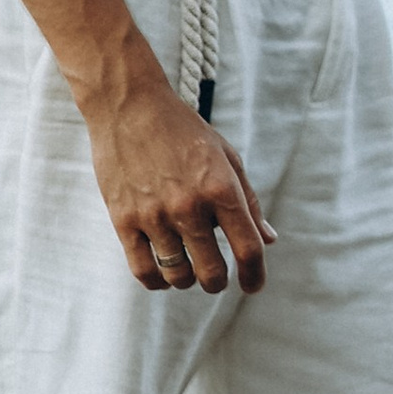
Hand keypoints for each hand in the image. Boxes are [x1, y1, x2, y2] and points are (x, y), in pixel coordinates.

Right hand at [84, 68, 275, 292]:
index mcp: (220, 188)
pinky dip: (157, 281)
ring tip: (189, 269)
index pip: (248, 247)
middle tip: (217, 278)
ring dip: (188, 280)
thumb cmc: (183, 131)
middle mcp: (189, 206)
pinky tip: (164, 274)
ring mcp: (154, 215)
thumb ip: (248, 202)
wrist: (130, 107)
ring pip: (177, 275)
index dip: (255, 275)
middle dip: (218, 282)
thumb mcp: (227, 157)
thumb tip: (268, 241)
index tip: (254, 286)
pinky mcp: (124, 220)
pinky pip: (143, 270)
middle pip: (212, 271)